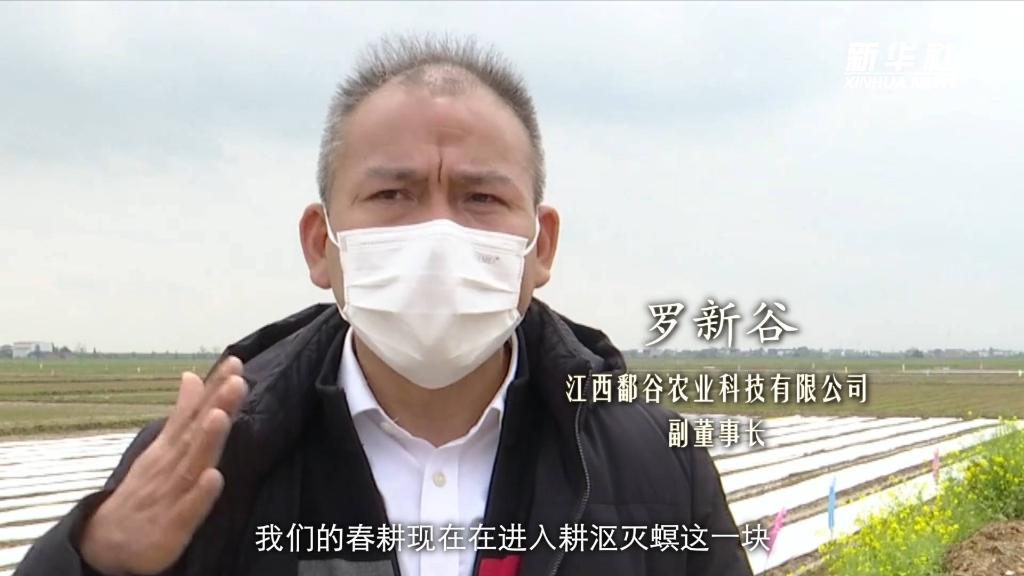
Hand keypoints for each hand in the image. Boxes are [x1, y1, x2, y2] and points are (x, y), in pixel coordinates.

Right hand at [79, 356, 248, 575]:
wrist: (106, 544)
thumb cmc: (146, 490)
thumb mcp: (162, 448)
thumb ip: (182, 414)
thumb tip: (193, 376)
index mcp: (171, 448)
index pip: (195, 413)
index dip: (215, 389)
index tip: (235, 363)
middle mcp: (170, 466)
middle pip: (195, 433)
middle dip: (216, 406)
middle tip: (236, 380)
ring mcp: (171, 495)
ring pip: (191, 465)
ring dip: (206, 440)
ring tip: (221, 415)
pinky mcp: (171, 527)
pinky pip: (188, 510)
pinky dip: (200, 494)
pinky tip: (215, 478)